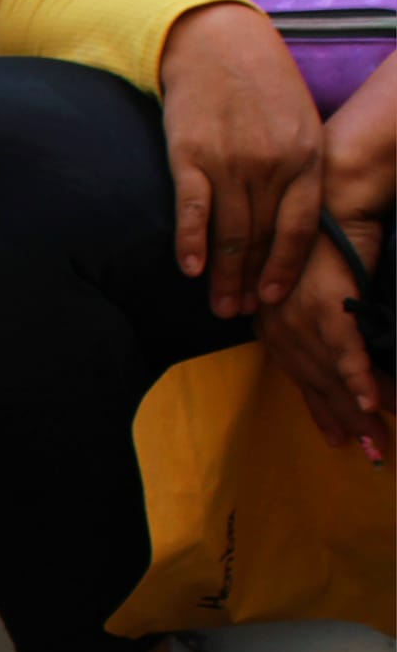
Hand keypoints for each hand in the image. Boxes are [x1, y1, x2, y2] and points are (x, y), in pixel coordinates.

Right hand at [160, 4, 323, 316]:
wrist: (217, 42)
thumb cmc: (259, 85)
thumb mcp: (299, 121)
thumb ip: (299, 169)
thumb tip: (290, 225)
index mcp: (307, 154)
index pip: (301, 228)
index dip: (287, 269)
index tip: (275, 299)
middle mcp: (272, 160)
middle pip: (262, 237)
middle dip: (251, 282)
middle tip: (238, 314)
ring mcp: (231, 159)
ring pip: (230, 232)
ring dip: (222, 275)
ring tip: (216, 304)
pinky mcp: (190, 155)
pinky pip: (194, 210)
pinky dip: (192, 243)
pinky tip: (191, 270)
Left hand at [255, 209, 393, 455]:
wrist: (333, 198)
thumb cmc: (324, 239)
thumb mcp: (309, 288)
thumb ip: (315, 321)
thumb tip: (334, 349)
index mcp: (273, 325)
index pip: (302, 377)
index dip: (323, 410)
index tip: (339, 438)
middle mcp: (280, 327)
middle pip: (318, 385)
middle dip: (345, 422)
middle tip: (370, 454)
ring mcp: (301, 318)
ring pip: (333, 376)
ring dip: (359, 412)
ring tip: (379, 442)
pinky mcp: (327, 305)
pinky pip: (345, 351)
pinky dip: (359, 378)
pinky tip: (373, 403)